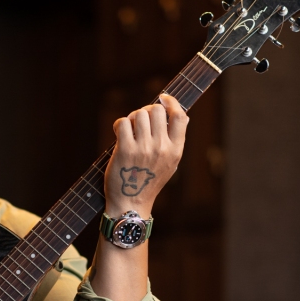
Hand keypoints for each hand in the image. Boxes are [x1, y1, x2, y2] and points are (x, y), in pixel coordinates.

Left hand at [105, 94, 186, 216]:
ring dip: (132, 119)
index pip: (180, 116)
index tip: (163, 98)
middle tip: (140, 122)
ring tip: (129, 131)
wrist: (130, 203)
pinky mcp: (125, 150)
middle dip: (146, 111)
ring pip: (139, 114)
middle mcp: (162, 148)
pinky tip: (119, 134)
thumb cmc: (148, 181)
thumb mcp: (169, 163)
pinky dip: (119, 125)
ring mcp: (143, 149)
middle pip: (156, 111)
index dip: (172, 102)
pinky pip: (123, 122)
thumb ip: (174, 141)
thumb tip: (179, 114)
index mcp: (175, 151)